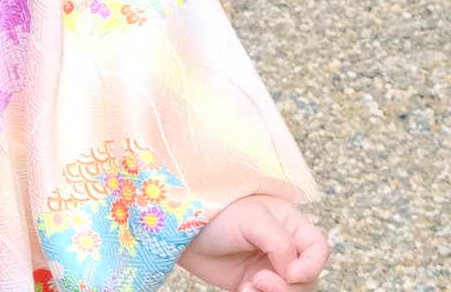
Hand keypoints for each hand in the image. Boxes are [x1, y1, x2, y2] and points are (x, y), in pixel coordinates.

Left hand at [179, 195, 327, 291]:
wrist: (177, 225)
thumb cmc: (215, 211)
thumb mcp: (252, 219)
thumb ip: (280, 243)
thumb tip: (294, 273)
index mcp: (288, 222)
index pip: (318, 248)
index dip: (311, 265)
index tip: (291, 273)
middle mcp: (282, 246)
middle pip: (307, 278)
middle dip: (287, 287)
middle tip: (260, 281)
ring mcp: (269, 267)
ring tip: (250, 287)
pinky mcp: (253, 284)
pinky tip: (242, 290)